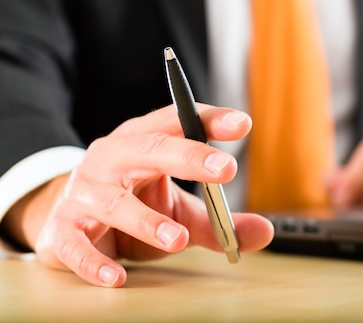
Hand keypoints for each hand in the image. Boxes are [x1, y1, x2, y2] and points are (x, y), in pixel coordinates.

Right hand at [1, 104, 273, 286]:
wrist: (66, 218)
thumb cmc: (133, 205)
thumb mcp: (179, 210)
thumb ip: (218, 220)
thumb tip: (265, 232)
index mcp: (143, 142)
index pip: (178, 123)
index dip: (210, 120)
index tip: (242, 124)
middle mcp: (112, 158)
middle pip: (150, 149)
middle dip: (188, 157)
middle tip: (225, 170)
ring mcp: (84, 192)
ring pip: (114, 202)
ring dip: (147, 221)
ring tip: (177, 239)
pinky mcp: (62, 228)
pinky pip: (76, 245)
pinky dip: (94, 261)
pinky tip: (117, 277)